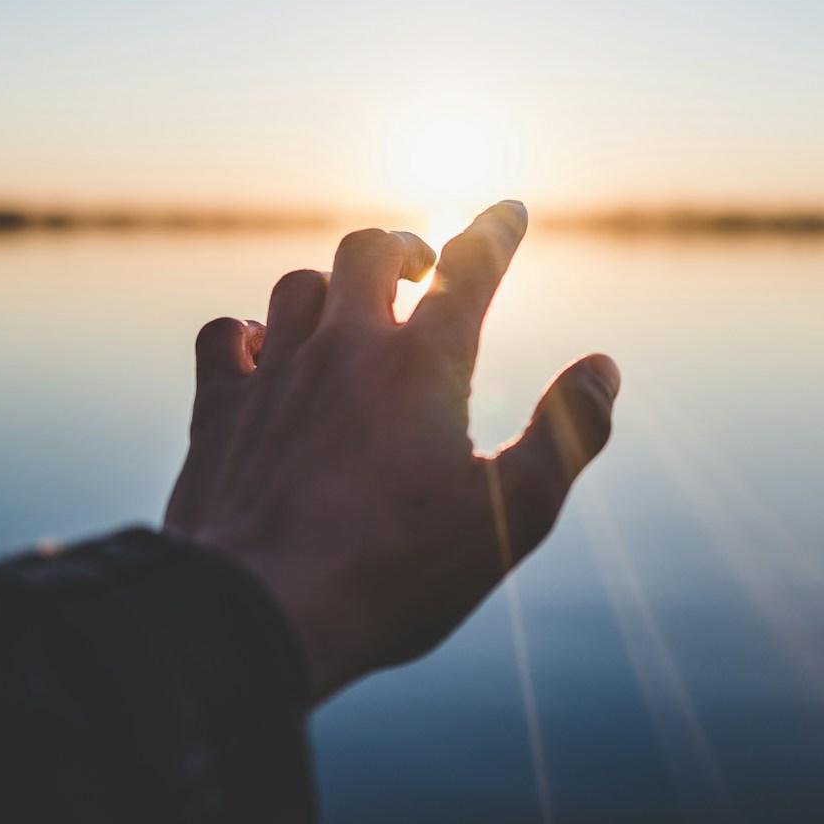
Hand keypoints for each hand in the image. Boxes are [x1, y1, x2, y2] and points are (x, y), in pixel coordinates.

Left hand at [163, 200, 619, 701]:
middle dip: (404, 247)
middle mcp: (345, 348)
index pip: (470, 268)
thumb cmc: (397, 572)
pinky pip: (226, 334)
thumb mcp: (513, 515)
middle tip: (421, 267)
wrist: (259, 613)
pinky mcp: (220, 410)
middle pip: (371, 250)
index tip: (509, 210)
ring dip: (331, 285)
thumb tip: (604, 367)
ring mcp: (276, 373)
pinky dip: (249, 330)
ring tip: (350, 308)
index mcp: (423, 365)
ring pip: (298, 285)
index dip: (495, 231)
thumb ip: (567, 434)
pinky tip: (263, 350)